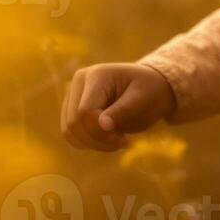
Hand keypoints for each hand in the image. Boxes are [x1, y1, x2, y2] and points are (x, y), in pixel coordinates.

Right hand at [61, 63, 176, 150]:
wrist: (150, 88)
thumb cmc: (150, 91)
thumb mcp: (143, 99)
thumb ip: (122, 111)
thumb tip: (102, 125)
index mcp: (97, 75)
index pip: (85, 111)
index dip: (101, 131)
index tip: (124, 140)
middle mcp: (80, 82)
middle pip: (74, 123)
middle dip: (97, 140)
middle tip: (123, 142)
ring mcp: (73, 95)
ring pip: (69, 131)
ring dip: (93, 144)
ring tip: (117, 140)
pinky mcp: (72, 109)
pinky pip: (71, 134)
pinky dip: (88, 143)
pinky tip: (108, 139)